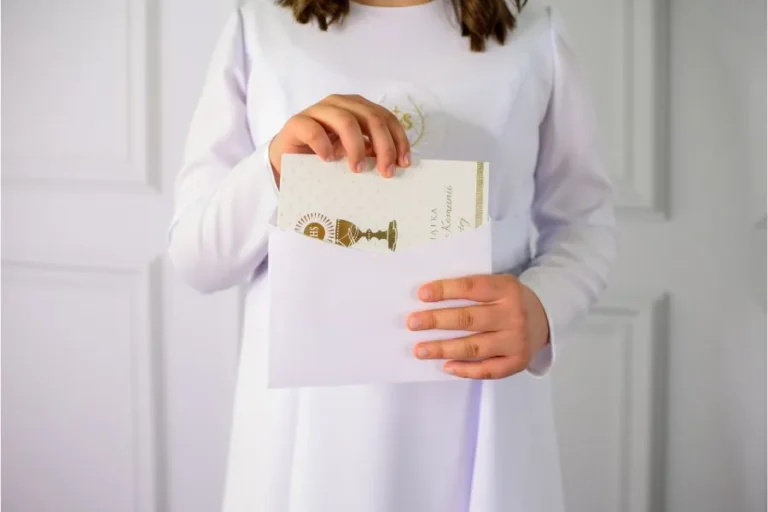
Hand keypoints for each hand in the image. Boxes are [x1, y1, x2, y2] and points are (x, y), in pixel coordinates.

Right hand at [269, 94, 410, 182]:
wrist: (287, 160)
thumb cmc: (324, 157)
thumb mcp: (353, 155)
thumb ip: (372, 154)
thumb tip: (397, 165)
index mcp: (358, 108)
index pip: (386, 118)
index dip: (398, 139)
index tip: (404, 163)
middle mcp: (340, 104)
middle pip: (371, 118)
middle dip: (384, 146)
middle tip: (385, 172)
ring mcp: (318, 111)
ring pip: (346, 120)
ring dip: (356, 147)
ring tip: (357, 169)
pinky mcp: (297, 123)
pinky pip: (313, 130)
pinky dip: (324, 145)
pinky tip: (328, 160)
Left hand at [407, 274, 549, 379]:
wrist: (545, 319)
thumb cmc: (509, 300)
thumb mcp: (498, 285)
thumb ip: (473, 290)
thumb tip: (429, 299)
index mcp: (507, 289)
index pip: (472, 288)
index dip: (446, 290)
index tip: (422, 294)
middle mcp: (513, 315)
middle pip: (469, 319)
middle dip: (437, 321)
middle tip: (413, 323)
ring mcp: (516, 341)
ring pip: (474, 347)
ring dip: (443, 349)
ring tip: (420, 349)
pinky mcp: (517, 362)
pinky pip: (487, 370)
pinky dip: (465, 370)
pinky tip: (445, 366)